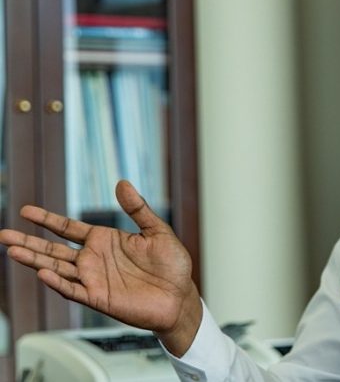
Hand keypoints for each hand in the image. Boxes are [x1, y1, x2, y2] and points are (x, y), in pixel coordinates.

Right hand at [0, 180, 201, 355]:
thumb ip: (138, 209)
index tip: (25, 211)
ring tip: (12, 250)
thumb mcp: (157, 231)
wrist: (181, 296)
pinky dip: (58, 283)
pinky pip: (74, 290)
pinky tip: (44, 273)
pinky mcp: (99, 298)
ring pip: (57, 269)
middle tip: (4, 234)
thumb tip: (122, 183)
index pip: (68, 228)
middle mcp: (94, 259)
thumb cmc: (171, 265)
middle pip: (53, 249)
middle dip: (28, 241)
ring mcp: (94, 279)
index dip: (47, 220)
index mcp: (104, 240)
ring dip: (35, 261)